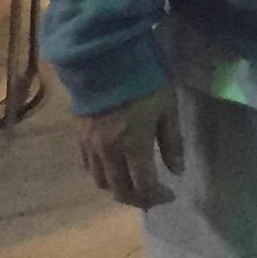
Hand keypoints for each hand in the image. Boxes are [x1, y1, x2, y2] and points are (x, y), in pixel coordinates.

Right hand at [76, 87, 184, 207]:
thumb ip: (172, 141)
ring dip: (119, 189)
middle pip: (121, 191)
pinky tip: (114, 167)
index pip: (144, 187)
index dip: (158, 197)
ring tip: (133, 184)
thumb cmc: (143, 80)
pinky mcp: (79, 136)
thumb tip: (177, 170)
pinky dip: (103, 174)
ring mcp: (91, 146)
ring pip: (101, 182)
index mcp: (133, 146)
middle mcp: (109, 152)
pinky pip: (88, 166)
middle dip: (139, 200)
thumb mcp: (167, 108)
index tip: (170, 194)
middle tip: (153, 196)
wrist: (104, 57)